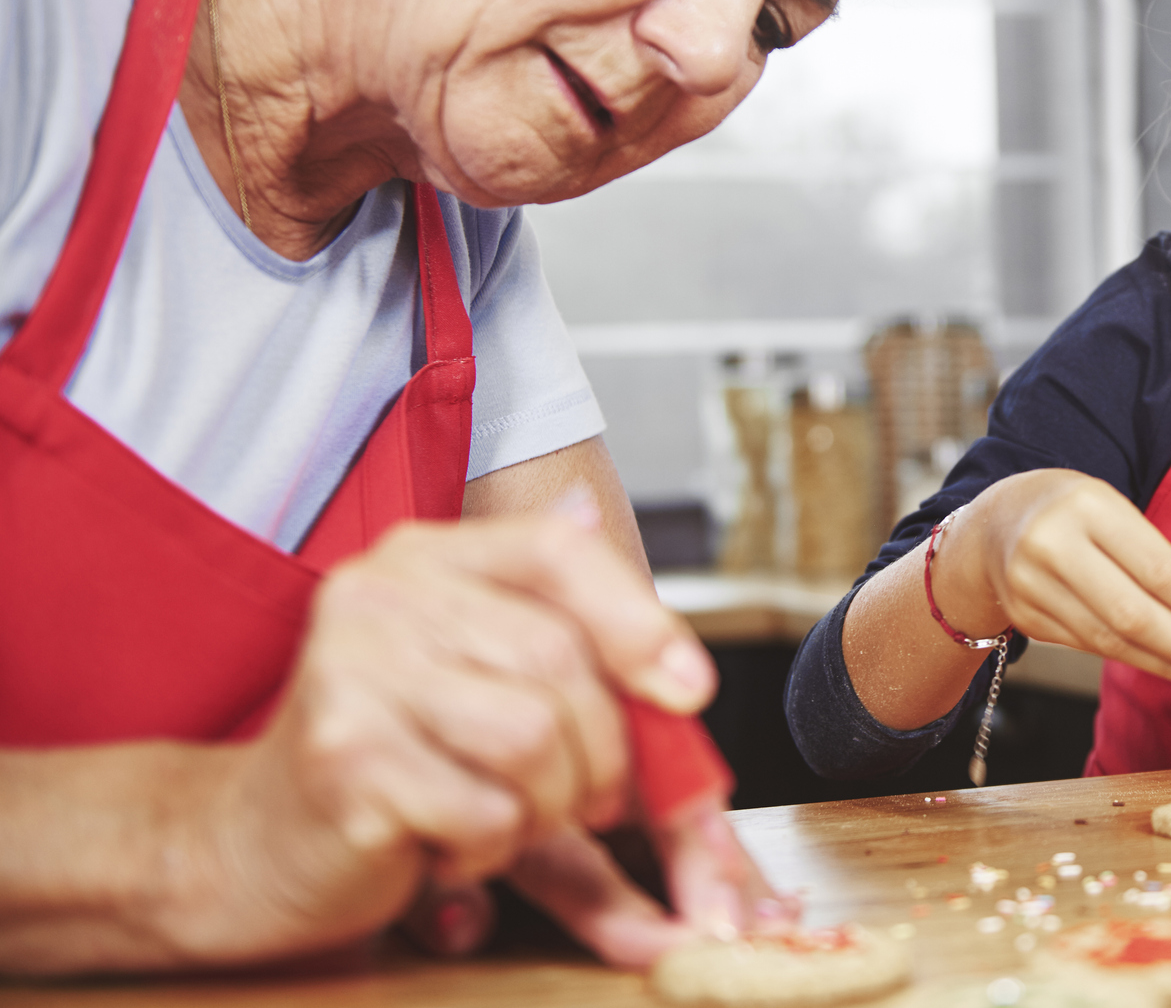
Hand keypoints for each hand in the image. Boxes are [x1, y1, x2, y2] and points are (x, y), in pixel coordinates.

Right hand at [172, 506, 717, 962]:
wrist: (252, 843)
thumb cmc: (395, 759)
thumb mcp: (484, 683)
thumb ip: (573, 650)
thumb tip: (663, 632)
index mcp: (425, 556)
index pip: (557, 551)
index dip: (639, 620)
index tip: (689, 689)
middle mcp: (380, 595)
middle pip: (560, 659)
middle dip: (604, 751)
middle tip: (592, 799)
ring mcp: (352, 672)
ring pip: (535, 738)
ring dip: (547, 806)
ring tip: (504, 815)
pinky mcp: (346, 760)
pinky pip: (489, 811)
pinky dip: (493, 847)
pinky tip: (446, 840)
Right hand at [941, 469, 1170, 688]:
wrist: (997, 521)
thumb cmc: (1075, 512)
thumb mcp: (1112, 509)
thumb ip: (1152, 555)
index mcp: (1088, 506)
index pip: (1156, 568)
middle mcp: (1053, 544)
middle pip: (1131, 612)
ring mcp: (1031, 584)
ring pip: (1108, 639)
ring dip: (1163, 662)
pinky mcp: (1024, 615)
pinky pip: (1088, 646)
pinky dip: (1131, 658)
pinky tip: (1162, 664)